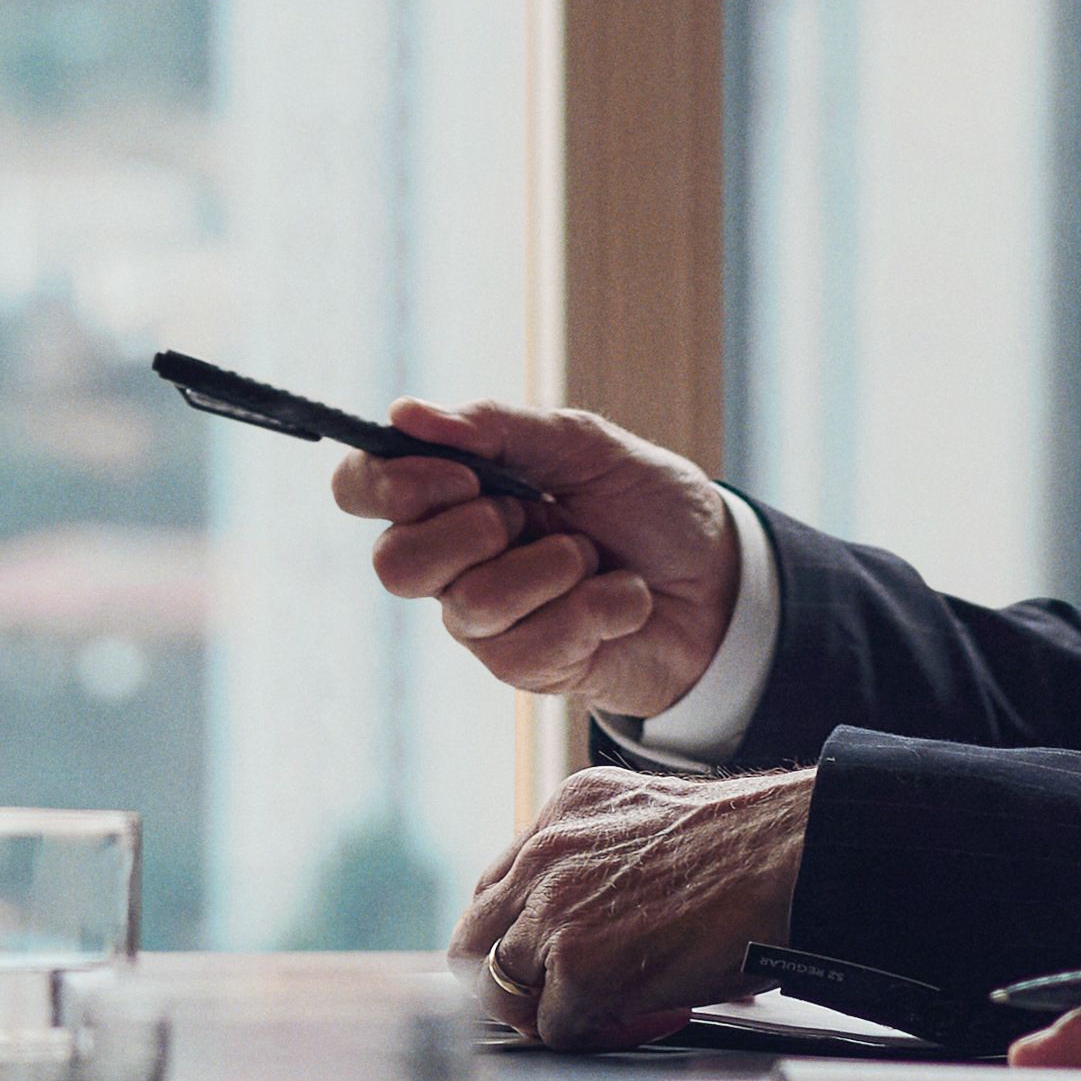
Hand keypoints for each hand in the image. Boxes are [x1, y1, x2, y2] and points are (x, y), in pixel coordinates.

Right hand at [339, 399, 735, 720]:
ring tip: (593, 557)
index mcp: (450, 493)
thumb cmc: (646, 505)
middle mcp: (450, 560)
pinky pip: (527, 648)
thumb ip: (497, 426)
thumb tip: (406, 413)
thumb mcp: (583, 444)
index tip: (460, 474)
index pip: (360, 488)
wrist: (719, 580)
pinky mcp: (525, 667)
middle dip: (472, 532)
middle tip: (531, 515)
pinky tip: (622, 600)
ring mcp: (483, 621)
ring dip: (552, 569)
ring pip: (471, 605)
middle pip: (395, 564)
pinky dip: (593, 611)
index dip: (387, 483)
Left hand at [456, 762, 810, 1045]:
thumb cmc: (749, 846)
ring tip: (611, 1014)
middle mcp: (544, 857)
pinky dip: (598, 1036)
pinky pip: (558, 1028)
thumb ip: (601, 859)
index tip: (546, 959)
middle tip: (551, 1005)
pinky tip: (649, 1015)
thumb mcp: (650, 820)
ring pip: (506, 991)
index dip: (517, 935)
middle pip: (474, 942)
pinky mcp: (578, 966)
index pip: (497, 888)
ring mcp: (554, 912)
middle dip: (507, 983)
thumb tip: (600, 918)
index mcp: (562, 815)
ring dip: (555, 1012)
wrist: (789, 854)